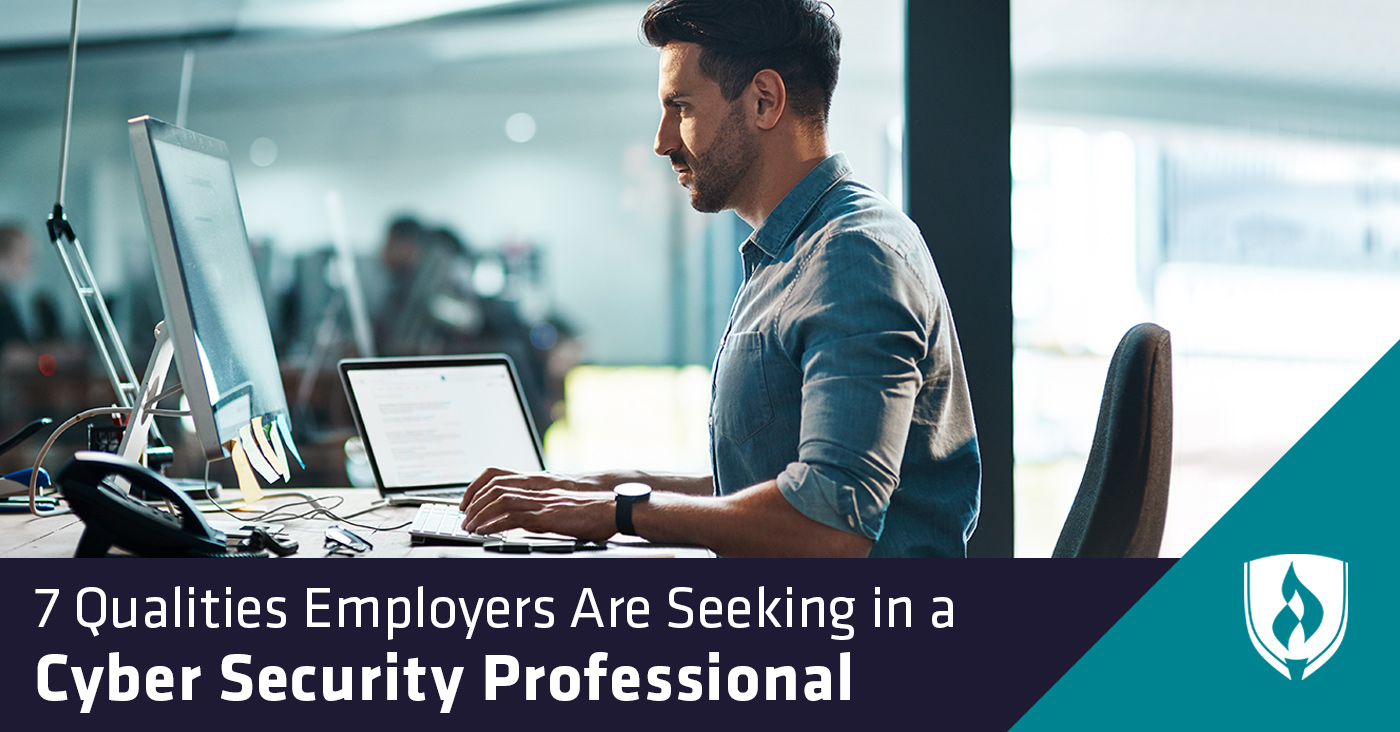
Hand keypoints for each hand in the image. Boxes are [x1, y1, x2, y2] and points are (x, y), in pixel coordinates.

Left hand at [461, 483, 615, 541]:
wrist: (614, 510)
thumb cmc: (596, 514)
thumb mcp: (563, 512)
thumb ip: (544, 515)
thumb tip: (529, 524)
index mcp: (540, 490)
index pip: (501, 481)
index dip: (481, 490)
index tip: (470, 504)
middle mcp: (538, 492)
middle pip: (495, 488)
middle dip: (474, 503)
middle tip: (464, 518)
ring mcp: (541, 503)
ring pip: (499, 500)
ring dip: (479, 514)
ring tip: (469, 527)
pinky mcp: (547, 515)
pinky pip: (513, 516)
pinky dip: (494, 524)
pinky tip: (484, 532)